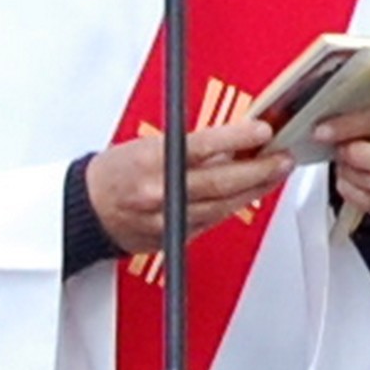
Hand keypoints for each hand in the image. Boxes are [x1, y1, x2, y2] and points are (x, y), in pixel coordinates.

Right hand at [87, 119, 286, 256]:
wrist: (87, 211)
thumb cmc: (114, 174)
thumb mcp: (147, 146)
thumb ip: (189, 146)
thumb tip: (232, 141)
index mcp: (151, 161)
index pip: (202, 146)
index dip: (236, 138)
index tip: (262, 131)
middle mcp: (160, 193)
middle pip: (222, 182)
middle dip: (259, 170)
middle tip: (282, 158)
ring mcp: (168, 219)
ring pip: (223, 206)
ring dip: (255, 189)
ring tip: (274, 174)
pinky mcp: (174, 238)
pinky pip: (212, 221)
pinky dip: (233, 206)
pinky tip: (248, 195)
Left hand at [328, 120, 369, 224]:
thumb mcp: (362, 115)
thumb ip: (348, 119)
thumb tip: (323, 132)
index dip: (351, 126)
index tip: (323, 132)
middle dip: (360, 159)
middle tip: (341, 153)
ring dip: (355, 177)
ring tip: (344, 166)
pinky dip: (357, 196)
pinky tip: (349, 183)